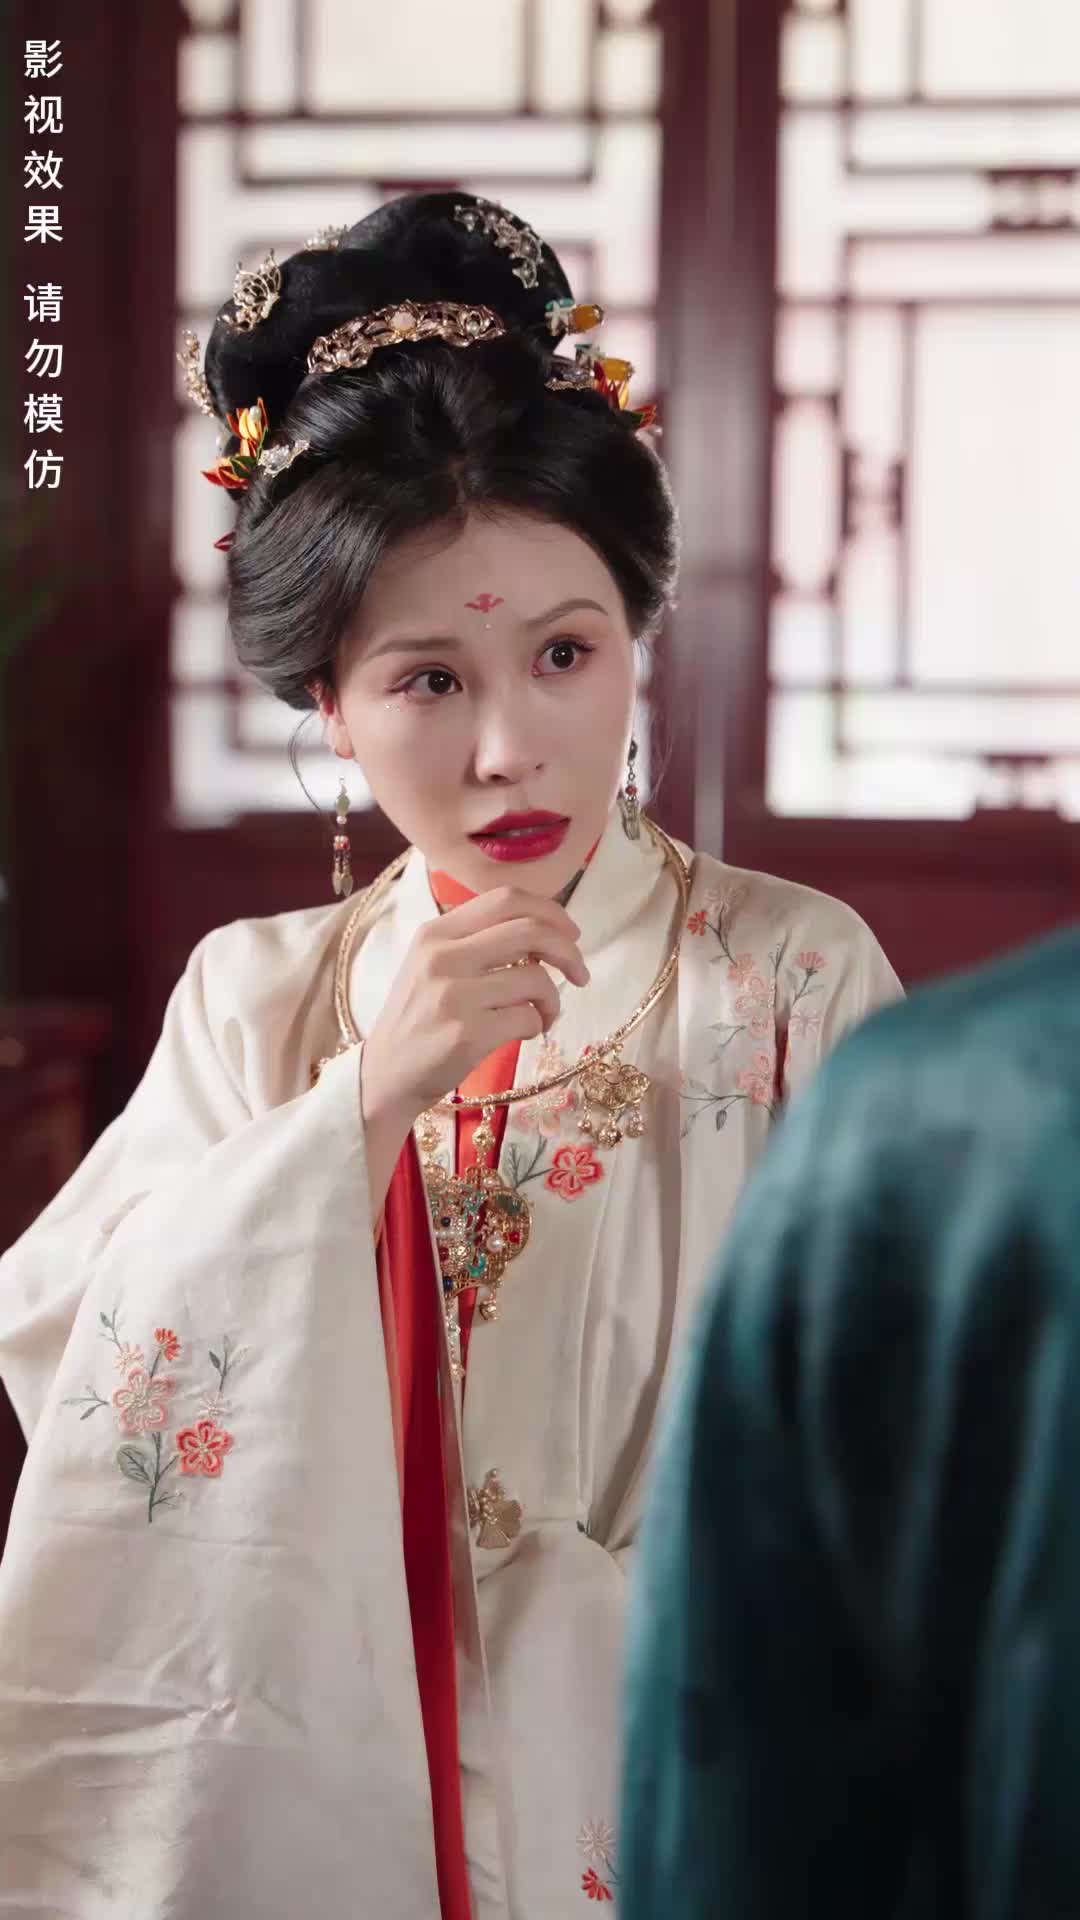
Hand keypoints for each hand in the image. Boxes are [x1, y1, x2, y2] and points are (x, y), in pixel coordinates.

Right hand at [359, 887, 588, 1215]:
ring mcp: (453, 995)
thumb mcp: (432, 966)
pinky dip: (538, 1025)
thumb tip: (544, 931)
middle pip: (529, 931)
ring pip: (536, 979)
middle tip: (581, 973)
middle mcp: (442, 956)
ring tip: (544, 1014)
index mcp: (436, 933)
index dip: (549, 911)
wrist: (384, 1076)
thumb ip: (476, 942)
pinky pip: (527, 1018)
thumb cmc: (418, 1020)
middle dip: (568, 951)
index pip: (505, 899)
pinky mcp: (466, 1034)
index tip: (571, 932)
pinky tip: (525, 1033)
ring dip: (553, 999)